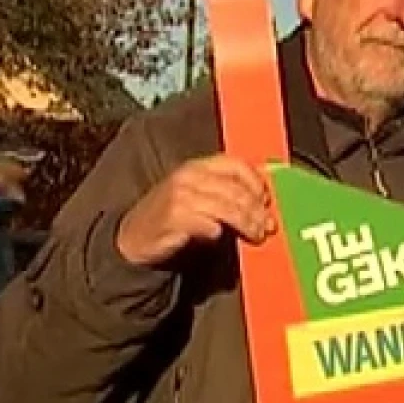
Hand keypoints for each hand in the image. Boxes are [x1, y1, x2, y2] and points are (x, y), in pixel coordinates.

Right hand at [115, 155, 275, 268]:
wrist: (134, 236)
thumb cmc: (173, 215)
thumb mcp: (198, 195)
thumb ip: (225, 192)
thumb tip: (263, 203)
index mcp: (198, 166)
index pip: (236, 165)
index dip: (257, 183)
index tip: (268, 201)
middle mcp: (189, 176)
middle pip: (236, 190)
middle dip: (257, 210)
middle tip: (268, 226)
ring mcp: (180, 196)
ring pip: (228, 208)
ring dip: (246, 224)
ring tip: (256, 236)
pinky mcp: (174, 218)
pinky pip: (208, 225)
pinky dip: (218, 232)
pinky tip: (219, 237)